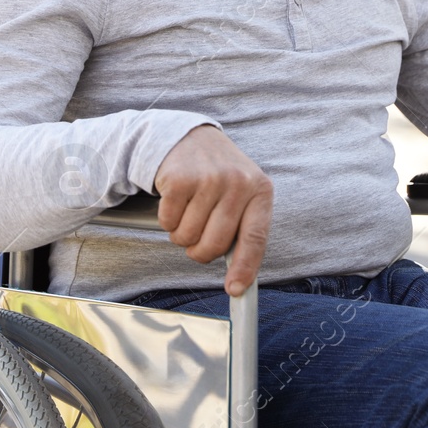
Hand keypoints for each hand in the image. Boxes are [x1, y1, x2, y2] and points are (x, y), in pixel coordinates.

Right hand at [153, 125, 271, 296]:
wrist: (191, 137)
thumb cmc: (220, 175)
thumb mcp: (243, 194)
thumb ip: (244, 229)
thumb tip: (240, 280)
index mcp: (260, 190)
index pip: (255, 238)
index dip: (244, 268)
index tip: (235, 289)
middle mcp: (237, 183)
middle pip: (215, 245)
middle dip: (200, 251)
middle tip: (198, 238)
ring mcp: (208, 179)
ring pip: (188, 237)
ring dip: (182, 234)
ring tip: (189, 211)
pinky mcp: (180, 178)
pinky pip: (168, 222)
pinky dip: (167, 220)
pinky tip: (177, 200)